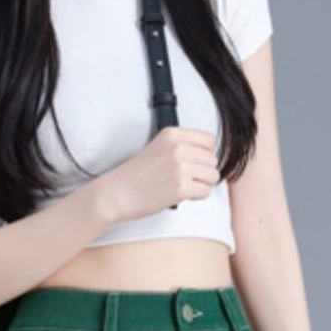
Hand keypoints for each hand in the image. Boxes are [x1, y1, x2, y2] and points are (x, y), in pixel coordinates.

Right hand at [105, 127, 220, 223]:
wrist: (117, 193)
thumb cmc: (137, 174)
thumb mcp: (159, 147)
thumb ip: (182, 146)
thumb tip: (210, 155)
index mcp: (172, 134)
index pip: (209, 140)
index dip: (205, 154)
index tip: (195, 164)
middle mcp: (178, 147)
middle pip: (213, 159)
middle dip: (204, 171)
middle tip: (187, 178)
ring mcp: (180, 167)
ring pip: (213, 176)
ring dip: (203, 184)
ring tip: (185, 186)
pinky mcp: (181, 187)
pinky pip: (206, 191)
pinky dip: (197, 196)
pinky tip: (183, 195)